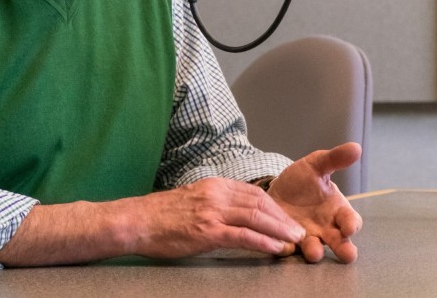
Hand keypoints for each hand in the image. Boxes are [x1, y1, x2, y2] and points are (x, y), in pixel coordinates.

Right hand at [0, 177, 307, 265]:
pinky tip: (275, 249)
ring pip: (256, 217)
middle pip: (261, 203)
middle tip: (300, 232)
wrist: (136, 221)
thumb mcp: (192, 202)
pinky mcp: (207, 230)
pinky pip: (243, 236)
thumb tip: (235, 216)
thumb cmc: (161, 216)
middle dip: (284, 218)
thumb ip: (214, 204)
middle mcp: (216, 194)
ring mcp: (212, 211)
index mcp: (214, 185)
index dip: (275, 207)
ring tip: (295, 242)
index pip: (253, 193)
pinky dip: (263, 242)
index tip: (288, 219)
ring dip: (280, 230)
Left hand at [267, 142, 361, 262]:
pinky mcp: (288, 241)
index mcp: (337, 210)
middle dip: (344, 250)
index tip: (350, 227)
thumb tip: (356, 148)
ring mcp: (308, 236)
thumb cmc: (303, 179)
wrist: (277, 188)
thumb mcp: (316, 165)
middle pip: (341, 243)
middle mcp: (326, 228)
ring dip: (315, 252)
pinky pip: (290, 248)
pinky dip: (288, 247)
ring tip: (313, 252)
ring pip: (316, 249)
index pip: (351, 221)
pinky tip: (284, 244)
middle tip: (347, 255)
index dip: (352, 225)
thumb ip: (335, 159)